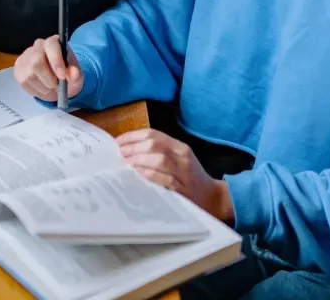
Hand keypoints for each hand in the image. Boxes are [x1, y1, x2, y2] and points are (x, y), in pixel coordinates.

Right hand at [14, 36, 83, 101]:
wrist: (57, 81)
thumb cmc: (66, 74)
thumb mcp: (76, 74)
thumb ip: (76, 73)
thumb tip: (74, 73)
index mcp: (53, 42)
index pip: (51, 45)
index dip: (56, 61)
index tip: (62, 76)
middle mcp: (37, 46)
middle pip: (36, 61)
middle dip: (48, 78)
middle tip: (56, 86)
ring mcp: (25, 57)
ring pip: (29, 75)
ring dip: (42, 87)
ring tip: (50, 88)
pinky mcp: (18, 69)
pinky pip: (24, 83)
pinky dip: (35, 90)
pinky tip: (42, 88)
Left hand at [116, 129, 233, 220]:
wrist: (211, 196)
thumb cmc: (189, 177)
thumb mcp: (178, 159)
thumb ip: (159, 152)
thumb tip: (130, 149)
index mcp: (179, 146)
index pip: (153, 134)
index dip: (133, 136)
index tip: (118, 141)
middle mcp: (182, 156)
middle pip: (154, 144)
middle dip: (133, 148)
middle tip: (120, 153)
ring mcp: (183, 172)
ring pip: (159, 159)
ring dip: (139, 160)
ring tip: (126, 163)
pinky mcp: (183, 189)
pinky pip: (165, 178)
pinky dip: (150, 174)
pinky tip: (139, 174)